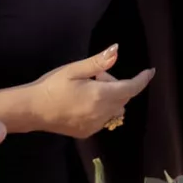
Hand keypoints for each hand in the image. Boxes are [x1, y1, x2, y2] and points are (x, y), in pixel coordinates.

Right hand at [28, 45, 155, 138]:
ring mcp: (95, 125)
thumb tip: (117, 50)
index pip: (131, 88)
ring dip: (111, 98)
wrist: (32, 110)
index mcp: (100, 96)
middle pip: (123, 97)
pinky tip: (83, 103)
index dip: (142, 79)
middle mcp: (102, 113)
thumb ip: (98, 63)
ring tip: (88, 89)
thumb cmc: (52, 86)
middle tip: (96, 76)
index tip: (150, 71)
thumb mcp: (75, 70)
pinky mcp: (87, 133)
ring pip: (115, 110)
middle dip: (117, 84)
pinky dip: (102, 109)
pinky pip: (104, 119)